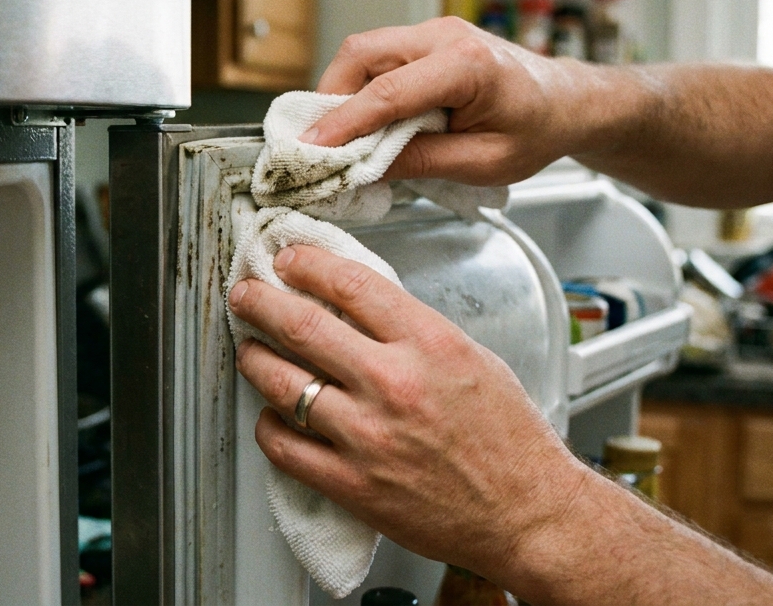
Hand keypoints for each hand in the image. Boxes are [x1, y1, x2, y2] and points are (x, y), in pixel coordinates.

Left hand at [226, 243, 588, 583]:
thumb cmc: (509, 438)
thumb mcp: (472, 357)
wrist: (527, 511)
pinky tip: (271, 415)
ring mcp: (368, 436)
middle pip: (302, 325)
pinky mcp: (352, 484)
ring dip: (254, 359)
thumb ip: (413, 330)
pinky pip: (284, 446)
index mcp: (429, 343)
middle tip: (245, 294)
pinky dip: (267, 424)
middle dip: (261, 301)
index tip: (288, 260)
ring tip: (249, 350)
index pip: (350, 283)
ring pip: (281, 382)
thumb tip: (355, 305)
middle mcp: (394, 384)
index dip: (307, 264)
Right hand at [307, 16, 612, 186]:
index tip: (311, 148)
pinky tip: (365, 122)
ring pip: (364, 52)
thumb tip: (363, 167)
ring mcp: (433, 32)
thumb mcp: (484, 163)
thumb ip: (422, 162)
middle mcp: (445, 36)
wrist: (566, 102)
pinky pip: (379, 57)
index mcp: (468, 65)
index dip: (344, 123)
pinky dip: (361, 88)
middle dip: (330, 98)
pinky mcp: (426, 40)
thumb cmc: (537, 130)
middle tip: (318, 143)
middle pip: (362, 54)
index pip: (388, 93)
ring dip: (342, 92)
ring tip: (341, 137)